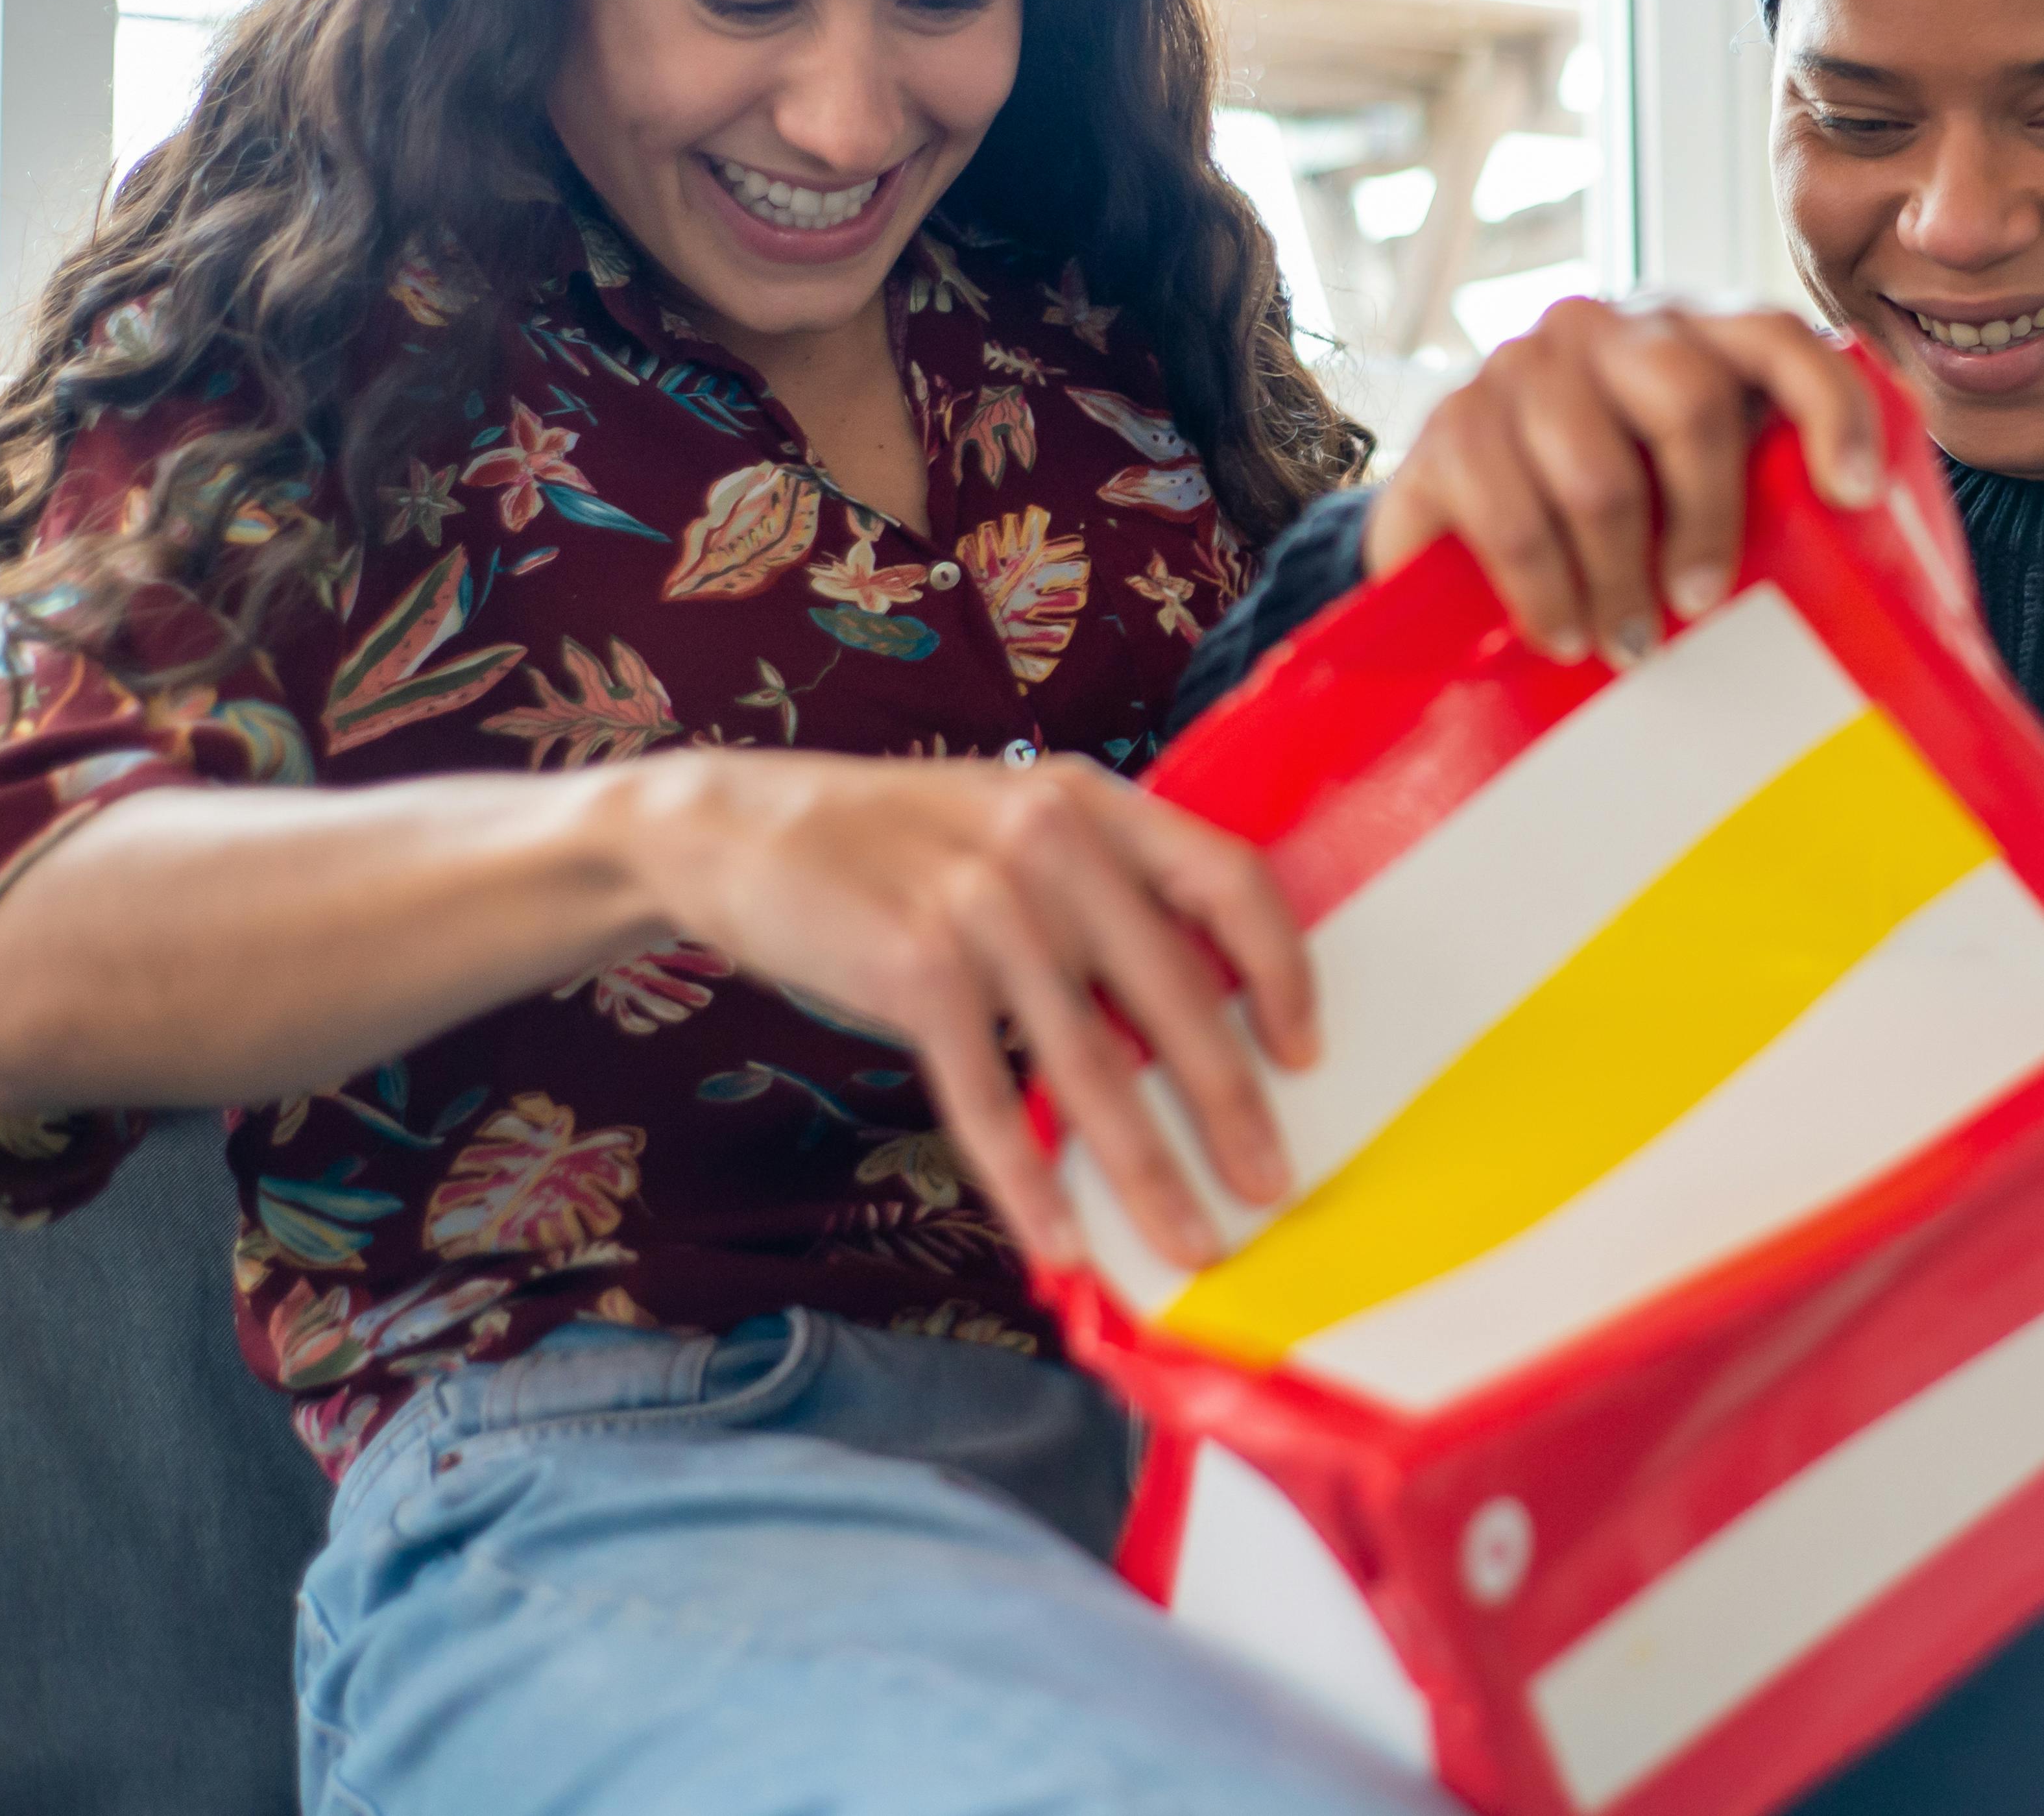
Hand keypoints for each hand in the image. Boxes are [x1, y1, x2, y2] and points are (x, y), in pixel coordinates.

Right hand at [614, 749, 1314, 1273]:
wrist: (736, 828)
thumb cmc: (897, 848)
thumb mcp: (1013, 830)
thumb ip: (1099, 897)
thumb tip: (1191, 1030)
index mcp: (1094, 802)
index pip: (1230, 880)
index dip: (1280, 971)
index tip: (1307, 1053)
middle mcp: (1051, 842)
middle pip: (1176, 992)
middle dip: (1232, 1106)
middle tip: (1271, 1188)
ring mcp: (982, 904)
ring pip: (1092, 1064)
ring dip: (1146, 1170)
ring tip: (1187, 1241)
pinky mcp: (914, 967)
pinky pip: (991, 1098)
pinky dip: (1030, 1180)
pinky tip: (1062, 1240)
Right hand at [1369, 295, 1884, 663]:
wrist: (1457, 523)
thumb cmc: (1613, 516)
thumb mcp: (1691, 490)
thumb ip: (1767, 496)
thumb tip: (1884, 591)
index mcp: (1687, 332)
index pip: (1779, 338)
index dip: (1830, 409)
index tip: (1854, 496)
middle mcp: (1602, 328)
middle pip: (1688, 402)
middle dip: (1709, 519)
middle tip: (1702, 602)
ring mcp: (1518, 368)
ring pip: (1598, 477)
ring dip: (1622, 580)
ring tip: (1632, 644)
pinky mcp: (1448, 427)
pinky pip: (1513, 520)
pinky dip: (1548, 594)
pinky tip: (1563, 634)